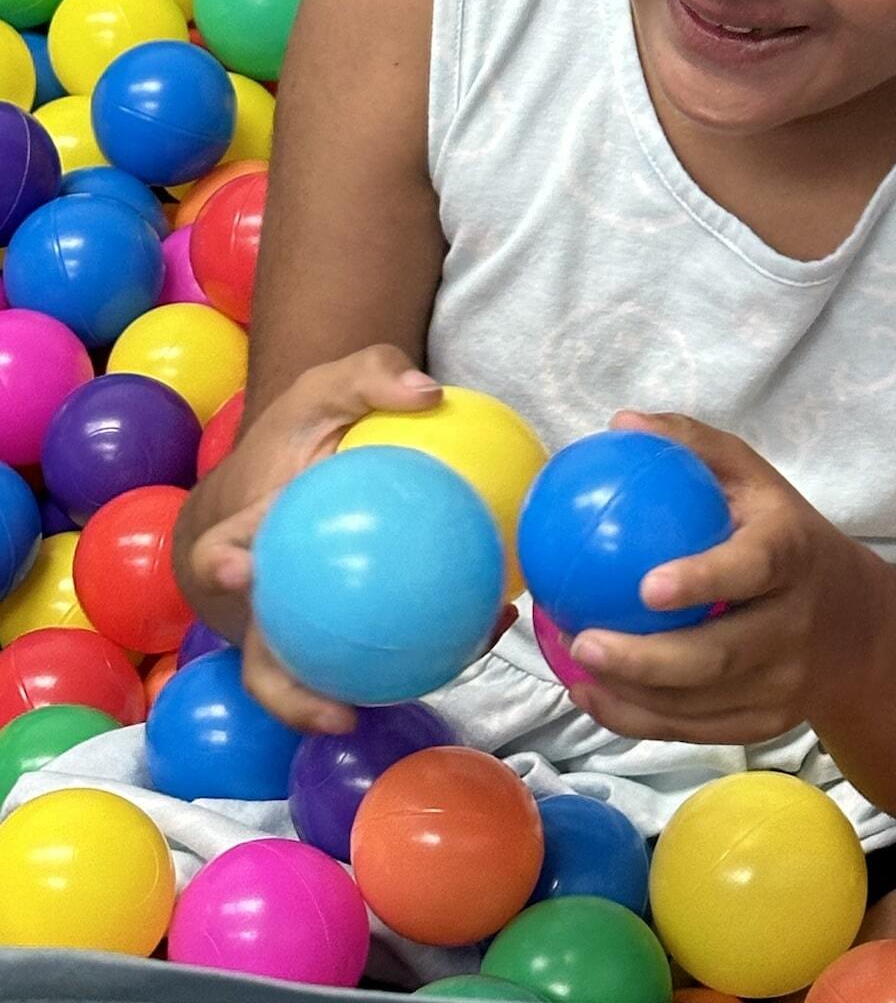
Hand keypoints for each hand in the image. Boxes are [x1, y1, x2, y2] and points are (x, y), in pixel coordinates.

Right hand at [174, 344, 514, 732]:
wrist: (295, 471)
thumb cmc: (306, 433)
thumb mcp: (329, 387)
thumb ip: (370, 373)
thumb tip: (427, 393)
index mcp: (243, 536)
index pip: (220, 553)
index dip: (222, 567)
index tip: (239, 570)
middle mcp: (262, 599)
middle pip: (262, 657)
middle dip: (284, 691)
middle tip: (335, 708)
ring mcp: (296, 629)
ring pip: (325, 676)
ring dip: (375, 694)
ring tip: (437, 683)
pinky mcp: (337, 640)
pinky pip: (381, 655)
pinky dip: (432, 650)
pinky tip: (491, 625)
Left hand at [564, 412, 873, 745]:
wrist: (857, 623)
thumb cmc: (784, 534)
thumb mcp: (755, 478)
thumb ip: (693, 446)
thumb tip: (622, 424)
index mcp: (793, 555)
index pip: (753, 568)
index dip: (705, 579)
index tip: (646, 585)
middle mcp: (795, 624)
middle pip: (721, 656)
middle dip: (647, 660)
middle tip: (583, 639)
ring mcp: (784, 683)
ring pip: (701, 704)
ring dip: (631, 695)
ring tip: (575, 670)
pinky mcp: (767, 723)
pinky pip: (697, 730)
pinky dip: (640, 720)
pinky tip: (592, 695)